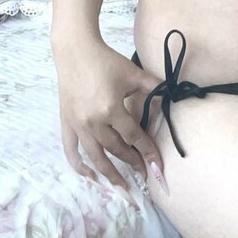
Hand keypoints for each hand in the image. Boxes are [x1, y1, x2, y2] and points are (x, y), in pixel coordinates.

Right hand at [53, 36, 168, 199]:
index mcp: (111, 109)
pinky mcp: (66, 123)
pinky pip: (71, 151)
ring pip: (95, 157)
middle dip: (132, 163)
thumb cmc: (106, 60)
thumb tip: (171, 95)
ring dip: (109, 174)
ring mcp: (78, 125)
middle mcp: (93, 122)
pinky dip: (79, 167)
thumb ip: (153, 86)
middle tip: (145, 174)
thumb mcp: (133, 73)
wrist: (76, 50)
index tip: (158, 167)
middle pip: (116, 150)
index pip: (134, 137)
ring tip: (122, 187)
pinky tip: (90, 177)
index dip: (148, 152)